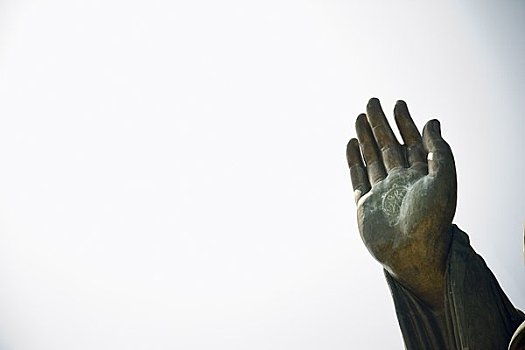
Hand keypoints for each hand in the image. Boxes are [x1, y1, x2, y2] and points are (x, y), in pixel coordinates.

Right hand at [346, 98, 456, 308]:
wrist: (412, 254)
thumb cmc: (432, 219)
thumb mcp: (444, 178)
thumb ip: (439, 150)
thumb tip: (432, 121)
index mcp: (421, 176)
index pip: (412, 142)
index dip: (405, 122)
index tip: (398, 103)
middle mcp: (400, 181)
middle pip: (388, 145)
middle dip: (380, 123)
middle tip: (372, 102)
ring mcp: (381, 192)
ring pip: (371, 158)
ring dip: (365, 137)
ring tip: (359, 117)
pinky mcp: (364, 204)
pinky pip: (357, 177)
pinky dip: (354, 160)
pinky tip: (351, 144)